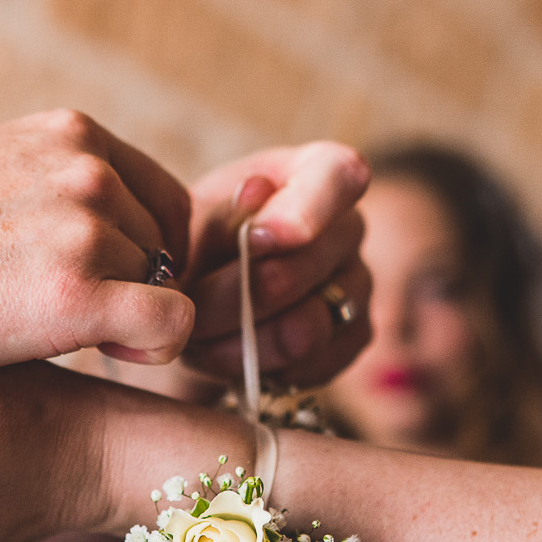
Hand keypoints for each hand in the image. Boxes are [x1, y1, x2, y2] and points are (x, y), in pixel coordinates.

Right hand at [0, 110, 194, 371]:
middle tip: (76, 316)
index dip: (147, 248)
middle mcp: (89, 169)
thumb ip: (64, 189)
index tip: (105, 281)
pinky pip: (170, 325)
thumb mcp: (0, 177)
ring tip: (59, 329)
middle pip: (165, 245)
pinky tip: (103, 354)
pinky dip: (154, 350)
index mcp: (73, 133)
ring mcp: (85, 228)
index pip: (163, 197)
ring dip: (127, 317)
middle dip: (134, 286)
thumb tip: (127, 241)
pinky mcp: (77, 293)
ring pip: (162, 286)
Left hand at [179, 142, 372, 388]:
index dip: (304, 211)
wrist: (196, 301)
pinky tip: (228, 350)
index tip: (256, 238)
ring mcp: (359, 284)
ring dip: (236, 338)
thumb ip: (224, 214)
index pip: (341, 174)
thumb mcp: (193, 222)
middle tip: (183, 302)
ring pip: (305, 327)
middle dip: (230, 296)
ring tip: (198, 332)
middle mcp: (349, 228)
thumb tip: (256, 190)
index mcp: (317, 176)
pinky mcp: (354, 337)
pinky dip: (255, 367)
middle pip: (302, 268)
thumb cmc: (197, 245)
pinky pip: (309, 365)